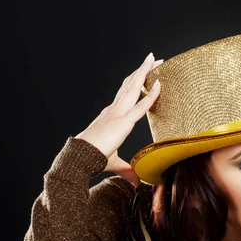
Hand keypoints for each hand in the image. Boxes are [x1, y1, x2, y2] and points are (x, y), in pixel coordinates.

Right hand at [75, 53, 162, 186]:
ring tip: (155, 58)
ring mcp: (118, 113)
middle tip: (153, 58)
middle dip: (142, 70)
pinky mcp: (123, 121)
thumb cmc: (94, 159)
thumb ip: (128, 170)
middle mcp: (114, 110)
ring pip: (134, 87)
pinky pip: (141, 105)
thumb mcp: (115, 163)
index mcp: (111, 116)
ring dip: (145, 71)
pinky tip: (159, 83)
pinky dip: (151, 93)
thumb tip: (137, 182)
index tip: (145, 74)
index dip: (135, 83)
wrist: (81, 158)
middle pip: (130, 84)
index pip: (125, 94)